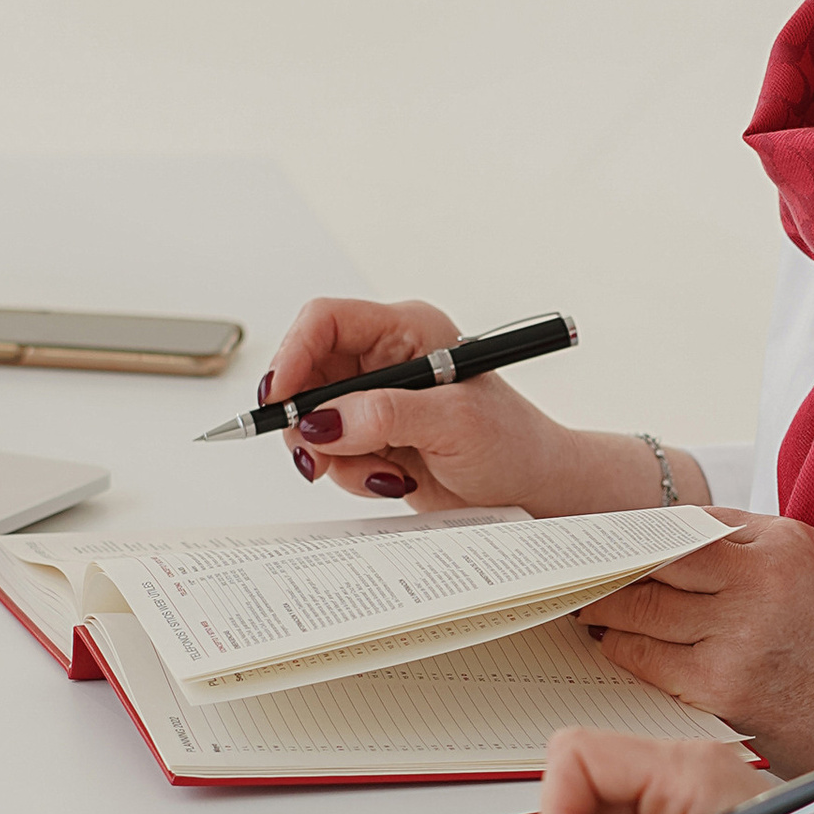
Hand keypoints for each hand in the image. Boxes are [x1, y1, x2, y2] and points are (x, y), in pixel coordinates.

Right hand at [263, 295, 649, 515]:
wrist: (536, 491)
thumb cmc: (515, 445)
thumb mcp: (454, 424)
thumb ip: (385, 416)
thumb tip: (322, 421)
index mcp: (407, 330)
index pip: (325, 321)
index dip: (293, 355)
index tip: (278, 399)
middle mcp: (386, 359)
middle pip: (307, 372)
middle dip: (307, 420)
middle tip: (316, 458)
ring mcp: (378, 400)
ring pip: (314, 420)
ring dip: (336, 456)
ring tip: (383, 473)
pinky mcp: (374, 438)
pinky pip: (332, 453)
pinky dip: (352, 474)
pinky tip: (394, 480)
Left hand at [576, 511, 813, 810]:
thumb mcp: (805, 571)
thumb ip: (740, 550)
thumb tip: (653, 547)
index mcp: (783, 541)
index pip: (685, 523)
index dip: (636, 534)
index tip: (605, 540)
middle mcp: (761, 578)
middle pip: (654, 560)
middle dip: (609, 568)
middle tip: (574, 571)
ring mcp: (740, 632)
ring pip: (641, 608)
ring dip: (603, 609)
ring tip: (585, 607)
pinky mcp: (723, 684)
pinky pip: (645, 657)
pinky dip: (619, 649)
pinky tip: (609, 644)